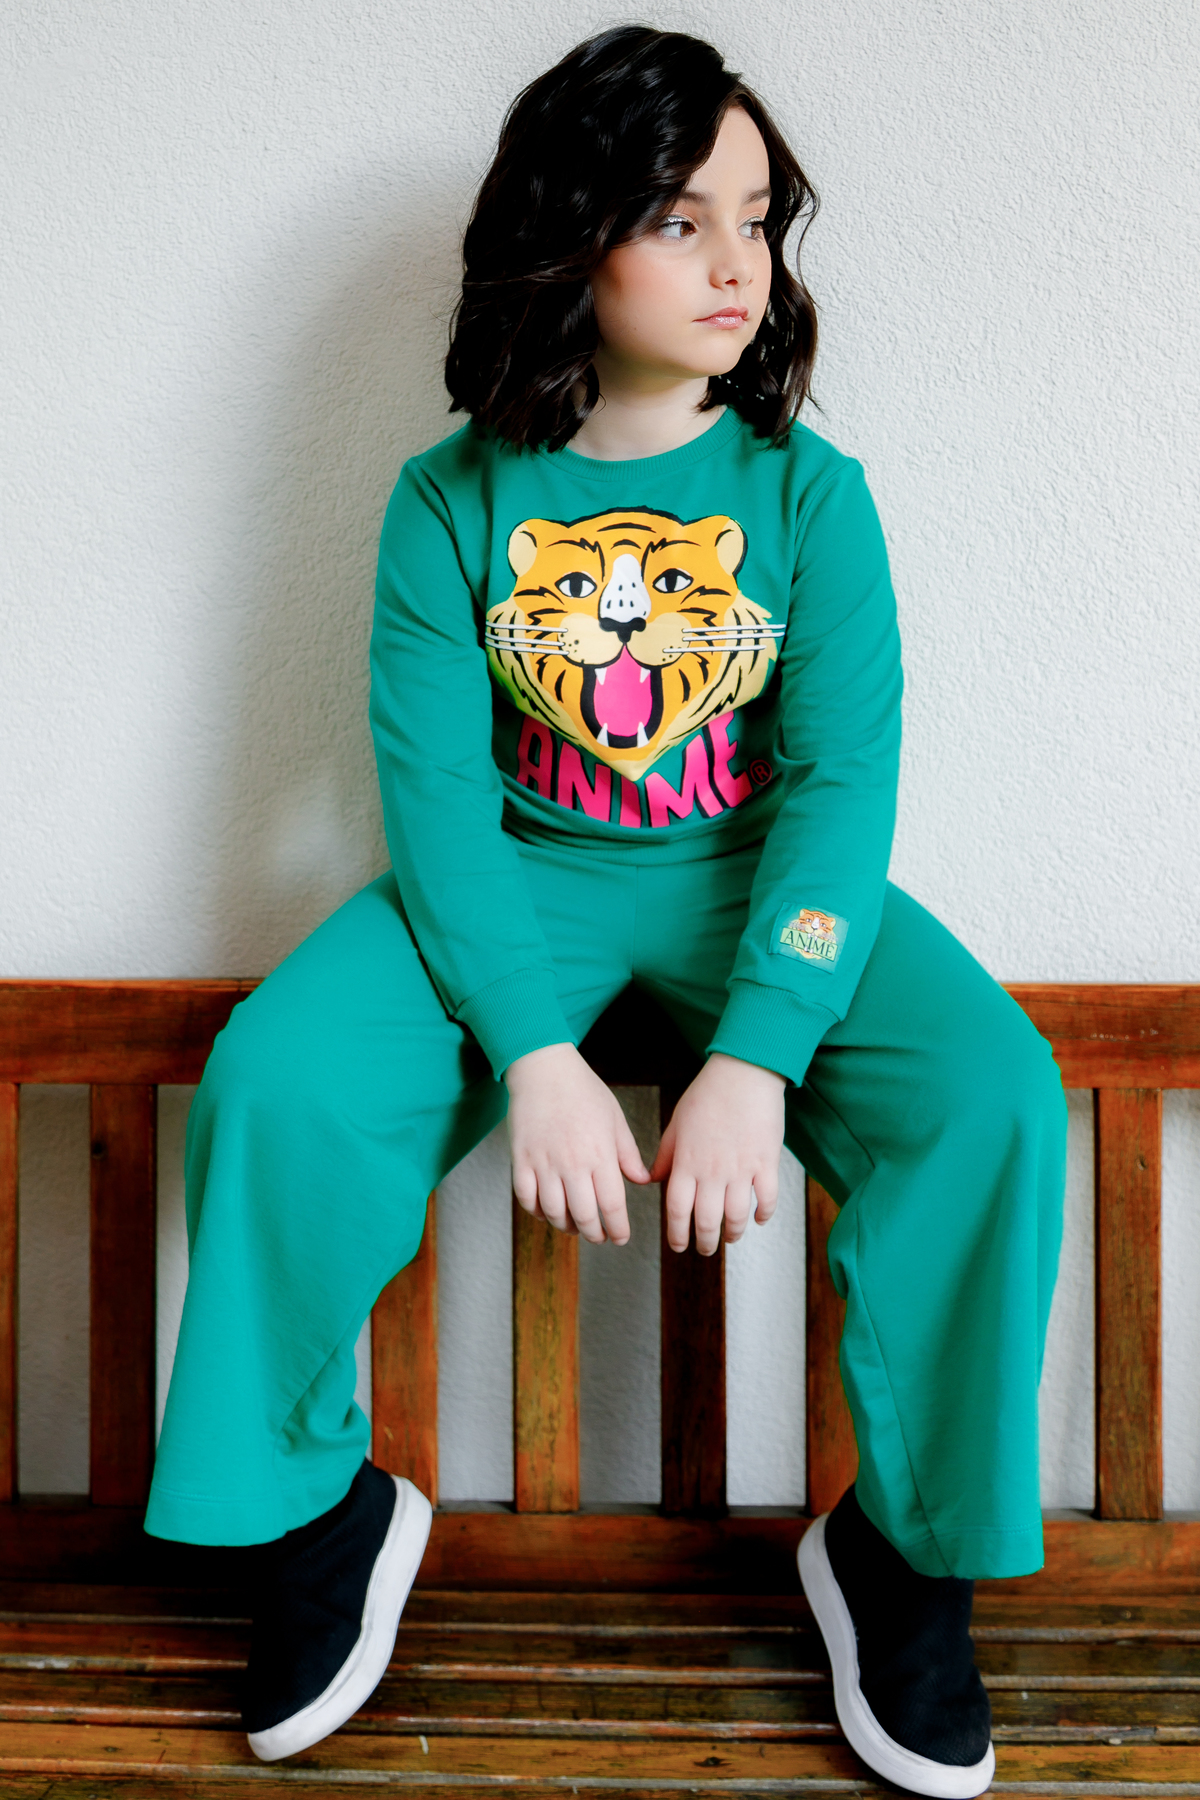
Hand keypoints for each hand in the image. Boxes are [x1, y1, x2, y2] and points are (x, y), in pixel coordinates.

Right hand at [505, 1043, 650, 1244]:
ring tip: (575, 1226)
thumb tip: (642, 1181)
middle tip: (599, 1237)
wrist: (544, 1069)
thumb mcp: (615, 1119)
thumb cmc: (584, 1091)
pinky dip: (537, 1212)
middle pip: (584, 1217)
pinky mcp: (521, 1160)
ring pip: (555, 1213)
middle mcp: (573, 1164)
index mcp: (600, 1154)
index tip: (620, 1237)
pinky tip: (547, 1212)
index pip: (612, 1206)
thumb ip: (628, 1154)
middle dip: (594, 1235)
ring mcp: (544, 1163)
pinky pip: (527, 1199)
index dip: (618, 1229)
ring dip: (566, 1227)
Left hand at [650, 1053, 784, 1255]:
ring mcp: (740, 1170)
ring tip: (730, 1238)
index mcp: (686, 1164)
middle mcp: (712, 1172)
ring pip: (735, 1216)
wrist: (742, 1075)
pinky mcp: (766, 1163)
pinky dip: (763, 1214)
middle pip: (706, 1220)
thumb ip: (666, 1156)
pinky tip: (758, 1219)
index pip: (677, 1211)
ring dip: (732, 1233)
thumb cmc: (706, 1095)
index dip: (677, 1234)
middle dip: (704, 1242)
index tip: (679, 1246)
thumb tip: (651, 1180)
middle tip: (705, 1249)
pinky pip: (766, 1199)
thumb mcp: (676, 1124)